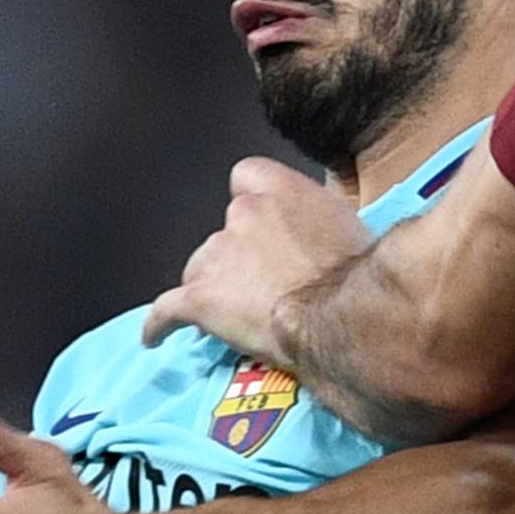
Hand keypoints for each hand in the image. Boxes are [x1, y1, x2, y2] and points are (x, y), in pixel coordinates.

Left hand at [142, 156, 369, 359]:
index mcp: (279, 190)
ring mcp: (217, 256)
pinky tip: (154, 337)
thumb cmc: (360, 273)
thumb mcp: (355, 228)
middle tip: (265, 283)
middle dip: (239, 254)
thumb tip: (335, 234)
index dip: (254, 202)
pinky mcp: (200, 299)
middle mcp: (242, 214)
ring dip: (213, 285)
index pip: (248, 176)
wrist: (341, 315)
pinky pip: (166, 310)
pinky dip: (160, 324)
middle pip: (225, 229)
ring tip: (233, 314)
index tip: (266, 222)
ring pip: (200, 267)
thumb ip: (327, 222)